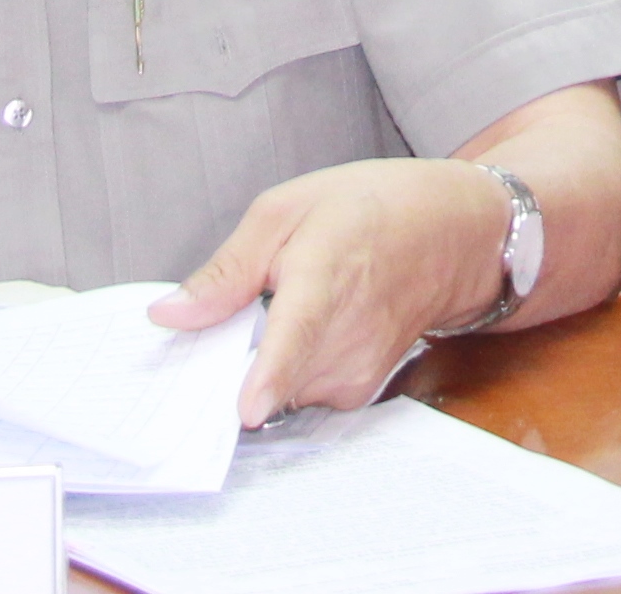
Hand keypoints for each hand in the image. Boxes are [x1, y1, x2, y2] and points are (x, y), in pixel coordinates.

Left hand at [147, 158, 515, 420]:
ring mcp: (357, 370)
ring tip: (283, 309)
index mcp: (325, 276)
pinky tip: (305, 330)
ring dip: (260, 363)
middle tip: (233, 314)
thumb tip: (168, 314)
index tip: (247, 411)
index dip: (270, 375)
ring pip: (278, 389)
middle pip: (265, 374)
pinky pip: (299, 394)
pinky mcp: (358, 392)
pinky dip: (287, 371)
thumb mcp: (285, 210)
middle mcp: (346, 336)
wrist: (452, 233)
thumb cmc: (369, 210)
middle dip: (231, 358)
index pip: (297, 335)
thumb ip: (226, 270)